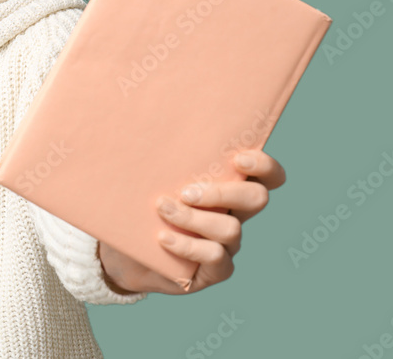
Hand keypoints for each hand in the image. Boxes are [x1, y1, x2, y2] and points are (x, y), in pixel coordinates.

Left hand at [98, 149, 285, 295]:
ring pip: (230, 229)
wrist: (126, 252)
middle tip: (186, 191)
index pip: (266, 176)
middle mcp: (235, 214)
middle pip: (257, 199)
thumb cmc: (140, 206)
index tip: (238, 159)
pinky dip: (187, 245)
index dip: (264, 166)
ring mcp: (227, 244)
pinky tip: (163, 238)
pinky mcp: (214, 270)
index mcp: (229, 187)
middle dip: (225, 192)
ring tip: (162, 208)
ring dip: (194, 217)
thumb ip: (160, 157)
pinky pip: (214, 257)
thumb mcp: (150, 178)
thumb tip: (144, 122)